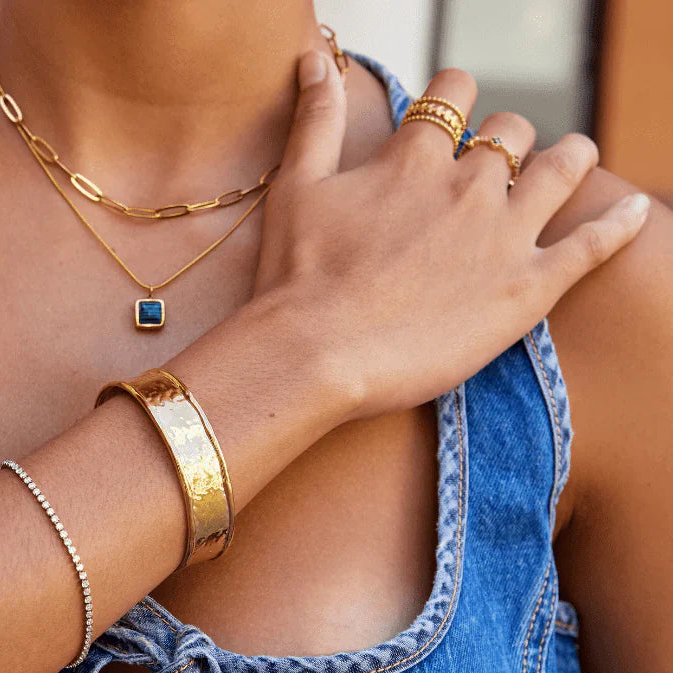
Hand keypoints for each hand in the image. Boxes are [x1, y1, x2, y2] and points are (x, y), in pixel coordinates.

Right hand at [253, 51, 649, 422]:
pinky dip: (619, 225)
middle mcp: (467, 184)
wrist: (314, 354)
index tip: (450, 115)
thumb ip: (315, 119)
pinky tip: (637, 215)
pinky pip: (592, 244)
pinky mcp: (527, 288)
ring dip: (570, 158)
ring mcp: (503, 235)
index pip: (453, 94)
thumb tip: (315, 57)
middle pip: (511, 131)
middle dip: (505, 139)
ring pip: (563, 168)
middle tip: (497, 165)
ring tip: (573, 161)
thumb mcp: (296, 187)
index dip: (454, 98)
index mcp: (414, 159)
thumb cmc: (295, 278)